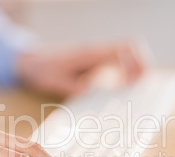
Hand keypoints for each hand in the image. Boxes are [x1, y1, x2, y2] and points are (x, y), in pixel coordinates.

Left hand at [17, 41, 147, 95]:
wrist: (31, 62)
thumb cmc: (42, 71)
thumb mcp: (57, 82)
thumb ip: (77, 87)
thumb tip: (96, 91)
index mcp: (90, 53)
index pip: (124, 48)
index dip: (136, 63)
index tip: (136, 82)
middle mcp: (97, 50)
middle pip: (132, 48)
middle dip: (143, 65)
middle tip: (143, 88)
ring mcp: (97, 54)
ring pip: (127, 54)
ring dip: (136, 68)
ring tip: (137, 90)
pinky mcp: (95, 60)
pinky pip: (118, 61)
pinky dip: (127, 71)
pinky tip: (124, 88)